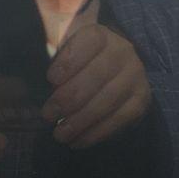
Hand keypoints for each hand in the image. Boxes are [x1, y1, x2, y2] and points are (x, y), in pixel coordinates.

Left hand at [42, 25, 151, 148]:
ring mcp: (135, 78)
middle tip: (48, 115)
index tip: (50, 79)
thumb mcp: (68, 49)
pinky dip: (95, 134)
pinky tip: (77, 142)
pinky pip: (118, 120)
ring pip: (106, 101)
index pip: (89, 42)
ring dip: (80, 121)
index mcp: (102, 36)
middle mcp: (123, 53)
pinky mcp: (140, 102)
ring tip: (59, 134)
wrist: (118, 70)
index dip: (70, 60)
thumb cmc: (82, 61)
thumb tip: (38, 81)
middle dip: (68, 99)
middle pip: (96, 76)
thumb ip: (54, 56)